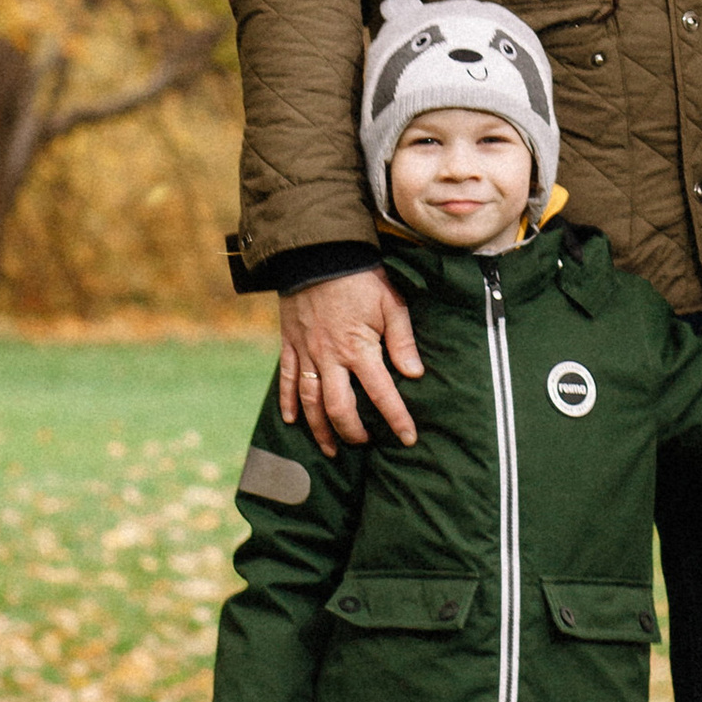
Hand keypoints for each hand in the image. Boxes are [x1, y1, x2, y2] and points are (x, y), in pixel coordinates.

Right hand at [278, 269, 424, 451]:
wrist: (317, 253)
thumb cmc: (360, 277)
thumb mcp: (390, 302)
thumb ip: (403, 340)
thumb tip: (415, 373)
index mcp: (359, 349)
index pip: (382, 394)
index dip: (397, 419)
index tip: (408, 438)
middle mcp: (330, 358)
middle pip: (339, 408)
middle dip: (353, 432)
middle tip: (365, 443)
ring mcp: (306, 353)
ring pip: (310, 402)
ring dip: (320, 429)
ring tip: (330, 448)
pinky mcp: (290, 345)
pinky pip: (286, 380)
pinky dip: (287, 403)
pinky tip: (292, 420)